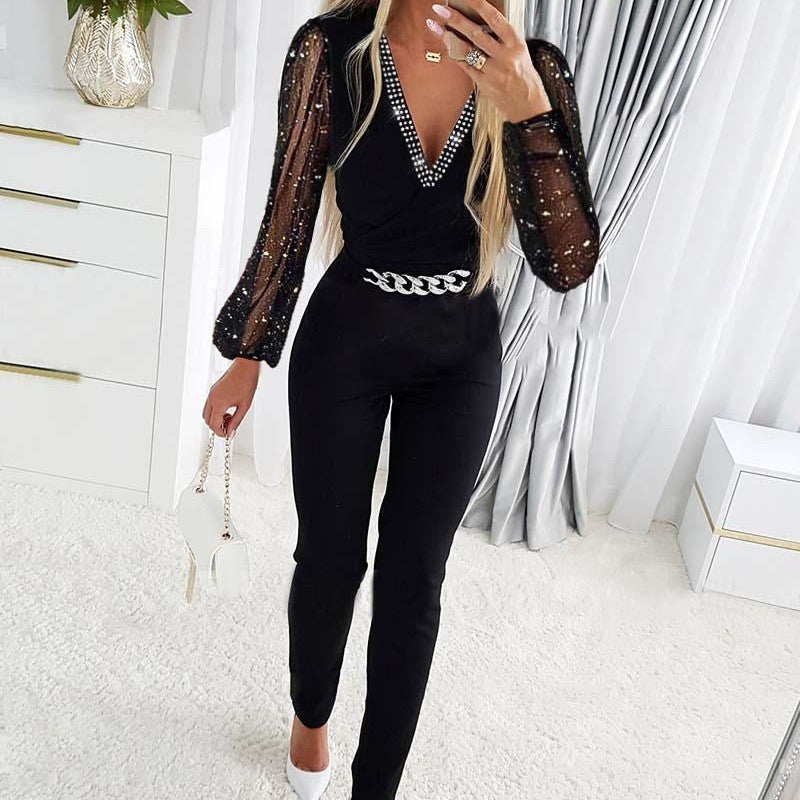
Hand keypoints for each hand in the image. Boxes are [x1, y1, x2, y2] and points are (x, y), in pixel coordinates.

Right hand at [202, 357, 259, 437]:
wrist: (245, 367)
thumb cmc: (246, 383)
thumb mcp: (244, 406)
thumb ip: (236, 421)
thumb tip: (231, 432)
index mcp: (219, 403)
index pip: (213, 424)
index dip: (220, 432)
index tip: (227, 434)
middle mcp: (212, 398)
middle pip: (207, 420)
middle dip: (217, 426)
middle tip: (229, 425)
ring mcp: (211, 393)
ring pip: (206, 413)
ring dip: (215, 419)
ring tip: (229, 417)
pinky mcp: (213, 390)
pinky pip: (209, 405)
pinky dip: (215, 411)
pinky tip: (227, 410)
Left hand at [429, 0, 551, 122]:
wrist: (527, 103)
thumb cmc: (522, 73)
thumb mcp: (518, 50)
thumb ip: (500, 37)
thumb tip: (477, 20)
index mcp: (515, 43)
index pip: (494, 19)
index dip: (478, 5)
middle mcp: (504, 56)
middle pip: (476, 34)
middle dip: (456, 19)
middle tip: (441, 9)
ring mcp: (493, 71)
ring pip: (466, 50)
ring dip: (448, 36)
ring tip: (435, 25)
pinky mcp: (483, 83)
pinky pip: (465, 65)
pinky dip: (454, 53)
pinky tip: (445, 43)